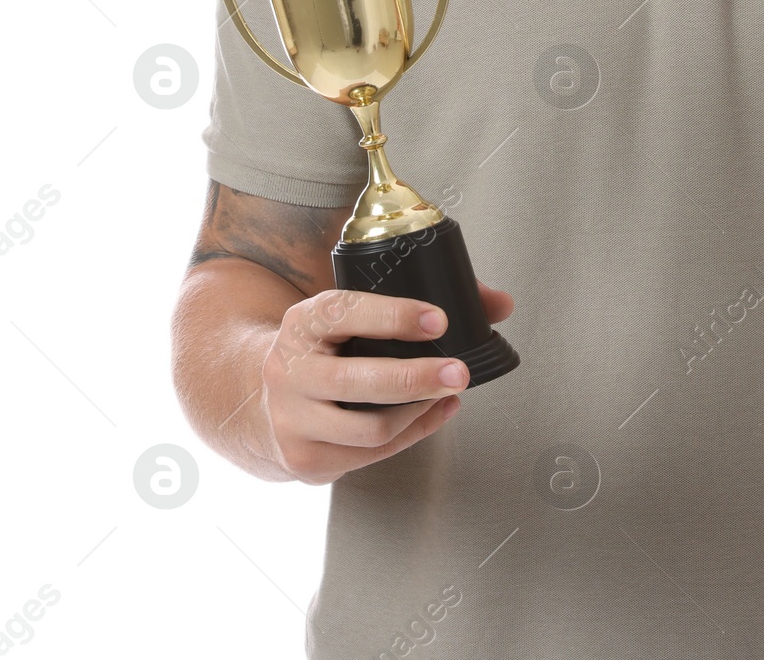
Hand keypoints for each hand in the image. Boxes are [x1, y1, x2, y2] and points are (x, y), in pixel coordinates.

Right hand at [258, 280, 514, 484]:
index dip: (395, 316)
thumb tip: (500, 304)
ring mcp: (293, 420)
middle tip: (459, 371)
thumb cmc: (328, 346)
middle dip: (417, 377)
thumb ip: (426, 302)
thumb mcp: (355, 312)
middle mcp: (290, 371)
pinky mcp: (305, 460)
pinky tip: (435, 412)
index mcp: (304, 322)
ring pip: (370, 427)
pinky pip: (371, 455)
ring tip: (449, 390)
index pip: (346, 313)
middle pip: (357, 380)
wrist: (263, 396)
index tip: (439, 320)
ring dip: (420, 411)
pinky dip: (413, 434)